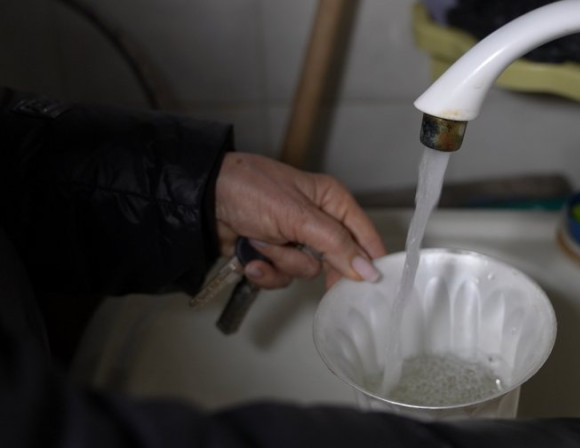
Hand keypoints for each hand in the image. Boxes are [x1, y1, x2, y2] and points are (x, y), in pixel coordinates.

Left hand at [214, 152, 386, 288]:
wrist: (204, 201)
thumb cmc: (251, 191)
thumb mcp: (299, 217)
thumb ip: (336, 245)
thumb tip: (367, 270)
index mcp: (333, 201)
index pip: (364, 235)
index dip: (369, 259)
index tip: (371, 284)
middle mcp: (319, 221)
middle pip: (337, 260)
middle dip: (314, 262)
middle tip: (303, 260)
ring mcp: (296, 240)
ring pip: (308, 271)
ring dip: (283, 261)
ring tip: (264, 241)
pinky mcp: (276, 255)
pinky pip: (284, 277)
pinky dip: (266, 270)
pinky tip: (252, 257)